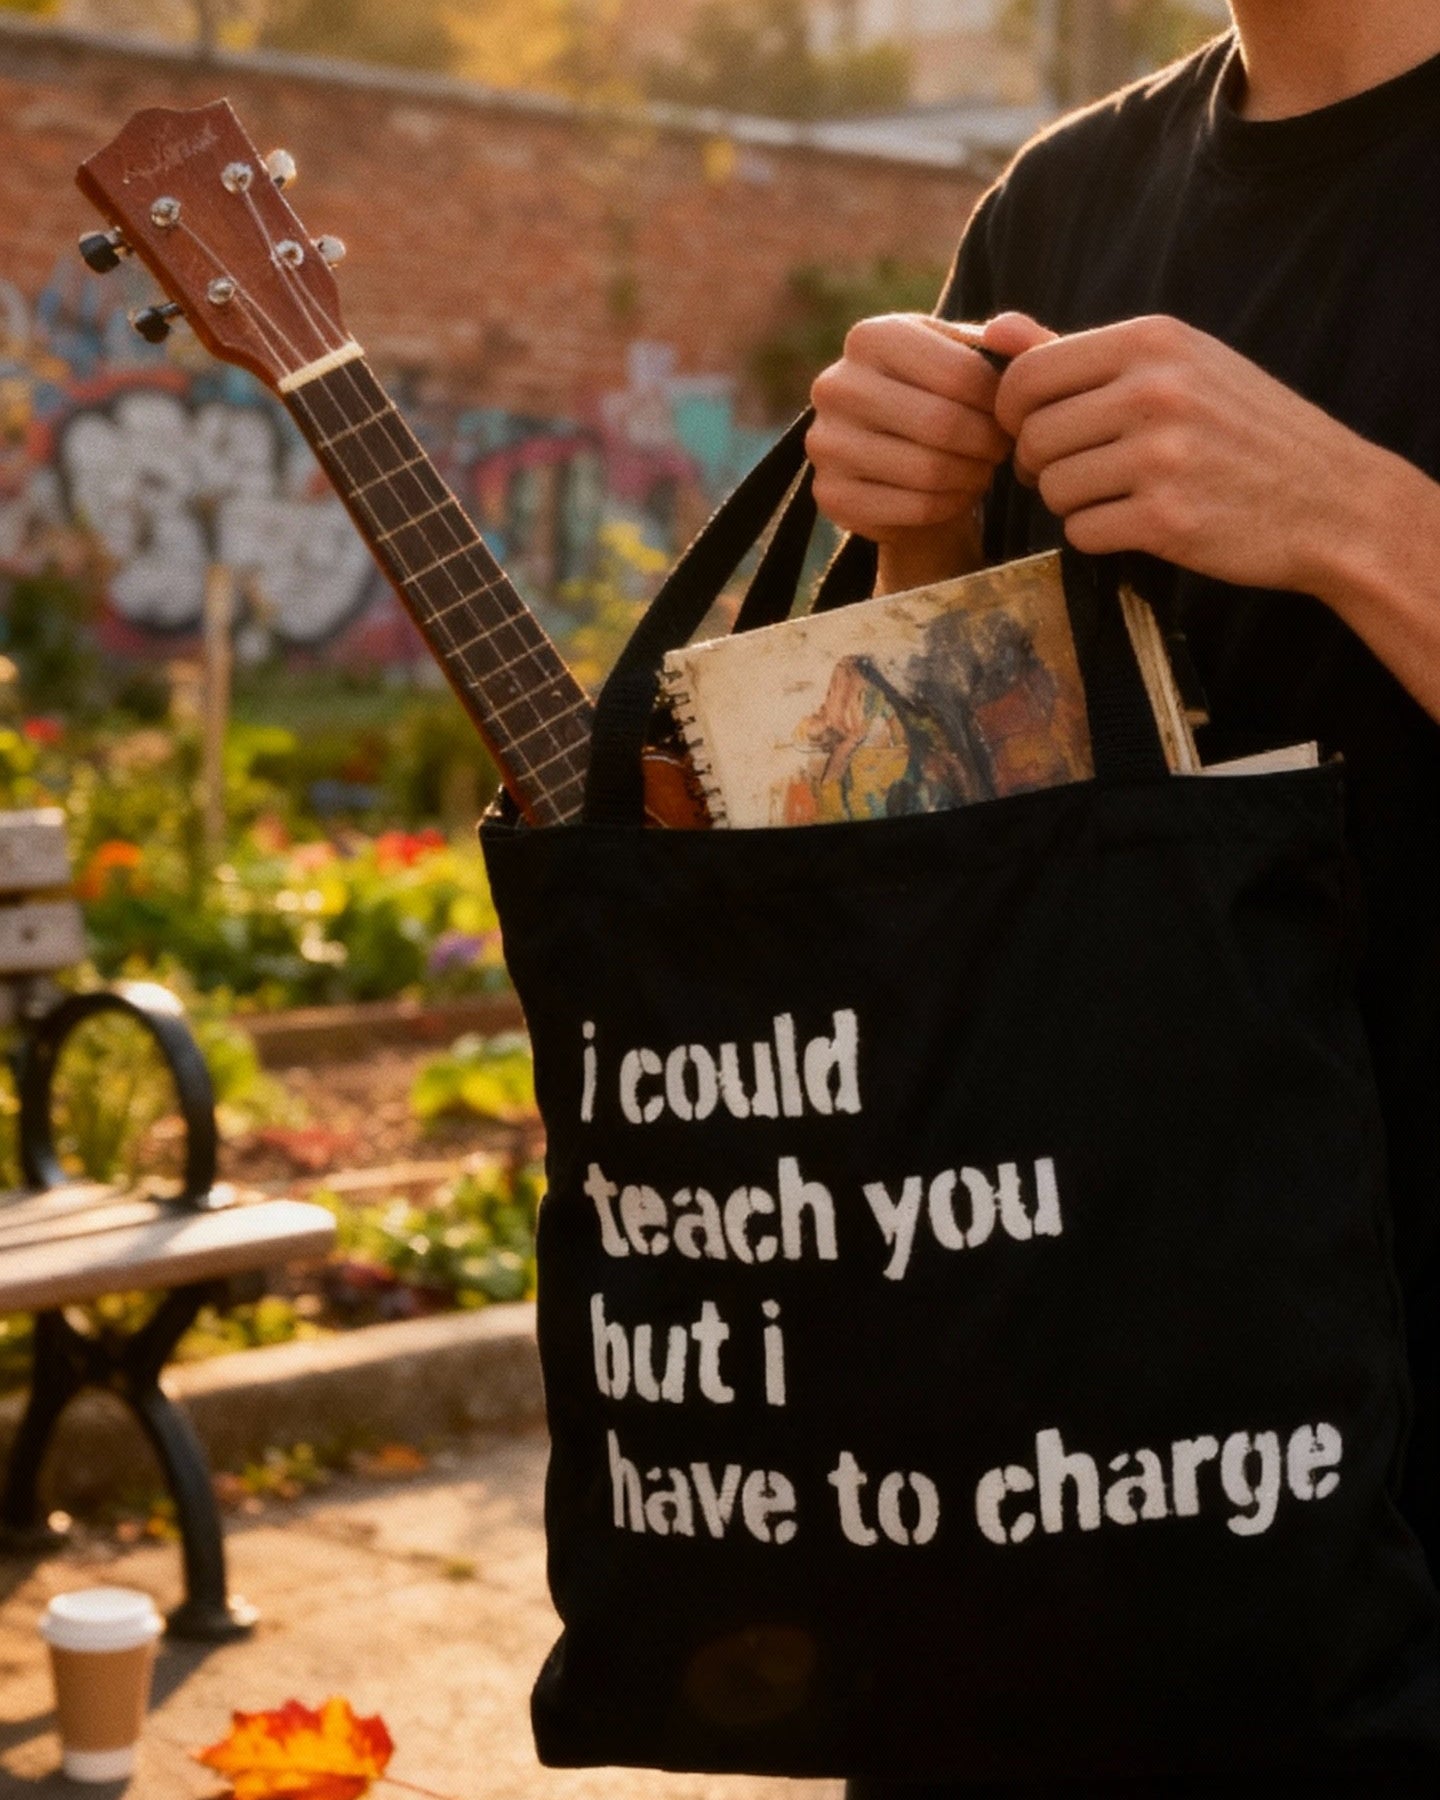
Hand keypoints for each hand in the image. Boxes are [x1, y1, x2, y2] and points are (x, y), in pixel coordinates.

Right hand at [807, 312, 1036, 589]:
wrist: (899, 461)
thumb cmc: (946, 401)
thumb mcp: (976, 359)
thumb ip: (1011, 339)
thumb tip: (1008, 330)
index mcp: (871, 337)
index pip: (960, 373)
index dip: (999, 402)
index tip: (1009, 414)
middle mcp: (836, 385)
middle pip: (942, 423)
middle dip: (987, 443)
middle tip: (1000, 449)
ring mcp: (825, 443)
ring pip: (928, 470)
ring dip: (972, 476)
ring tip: (981, 469)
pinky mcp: (830, 495)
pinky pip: (912, 508)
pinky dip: (948, 505)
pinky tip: (956, 494)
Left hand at [991, 312, 1368, 594]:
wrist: (1333, 500)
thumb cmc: (1244, 430)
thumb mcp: (1176, 366)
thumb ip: (1077, 352)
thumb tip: (994, 331)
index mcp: (1153, 341)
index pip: (1027, 376)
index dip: (1013, 414)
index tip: (1036, 431)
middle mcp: (1156, 390)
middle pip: (1032, 437)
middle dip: (1040, 464)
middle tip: (1078, 472)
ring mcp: (1162, 456)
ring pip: (1052, 488)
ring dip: (1070, 502)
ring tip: (1115, 495)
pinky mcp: (1166, 519)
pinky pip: (1081, 533)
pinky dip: (1098, 536)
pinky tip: (1137, 524)